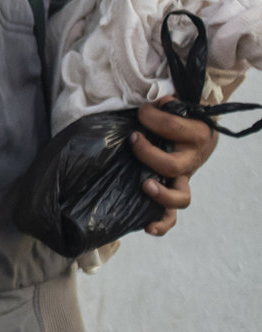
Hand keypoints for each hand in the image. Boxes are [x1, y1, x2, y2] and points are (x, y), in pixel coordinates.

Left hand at [134, 101, 216, 237]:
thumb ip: (165, 106)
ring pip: (180, 197)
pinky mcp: (172, 193)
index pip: (172, 127)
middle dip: (147, 153)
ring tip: (145, 185)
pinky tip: (147, 227)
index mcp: (196, 136)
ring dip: (161, 194)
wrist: (197, 130)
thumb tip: (156, 104)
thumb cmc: (179, 117)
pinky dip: (161, 223)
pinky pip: (171, 216)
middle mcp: (191, 161)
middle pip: (172, 166)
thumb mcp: (177, 107)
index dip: (151, 117)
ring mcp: (183, 179)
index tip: (141, 112)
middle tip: (134, 139)